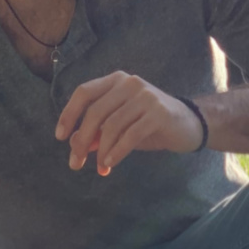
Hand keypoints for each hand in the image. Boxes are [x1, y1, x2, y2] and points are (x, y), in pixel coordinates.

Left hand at [54, 70, 204, 174]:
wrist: (189, 125)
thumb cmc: (150, 125)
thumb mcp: (120, 126)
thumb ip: (98, 131)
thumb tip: (72, 143)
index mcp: (116, 81)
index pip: (84, 93)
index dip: (69, 115)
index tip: (59, 137)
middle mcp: (129, 83)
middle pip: (95, 111)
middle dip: (81, 140)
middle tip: (75, 163)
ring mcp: (145, 96)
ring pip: (111, 125)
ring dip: (101, 151)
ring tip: (100, 168)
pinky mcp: (158, 113)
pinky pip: (130, 136)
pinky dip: (116, 152)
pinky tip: (110, 164)